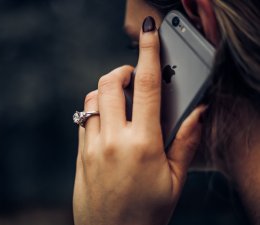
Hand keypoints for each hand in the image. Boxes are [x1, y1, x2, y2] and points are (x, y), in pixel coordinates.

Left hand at [73, 17, 205, 224]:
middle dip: (123, 71)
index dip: (149, 54)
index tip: (149, 35)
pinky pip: (83, 120)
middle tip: (134, 78)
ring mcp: (92, 147)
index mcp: (143, 144)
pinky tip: (108, 123)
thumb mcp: (175, 180)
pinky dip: (95, 111)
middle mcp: (113, 141)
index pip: (148, 86)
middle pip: (110, 83)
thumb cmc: (147, 214)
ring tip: (121, 103)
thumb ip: (186, 142)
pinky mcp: (80, 155)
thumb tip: (198, 112)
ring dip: (106, 91)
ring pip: (92, 99)